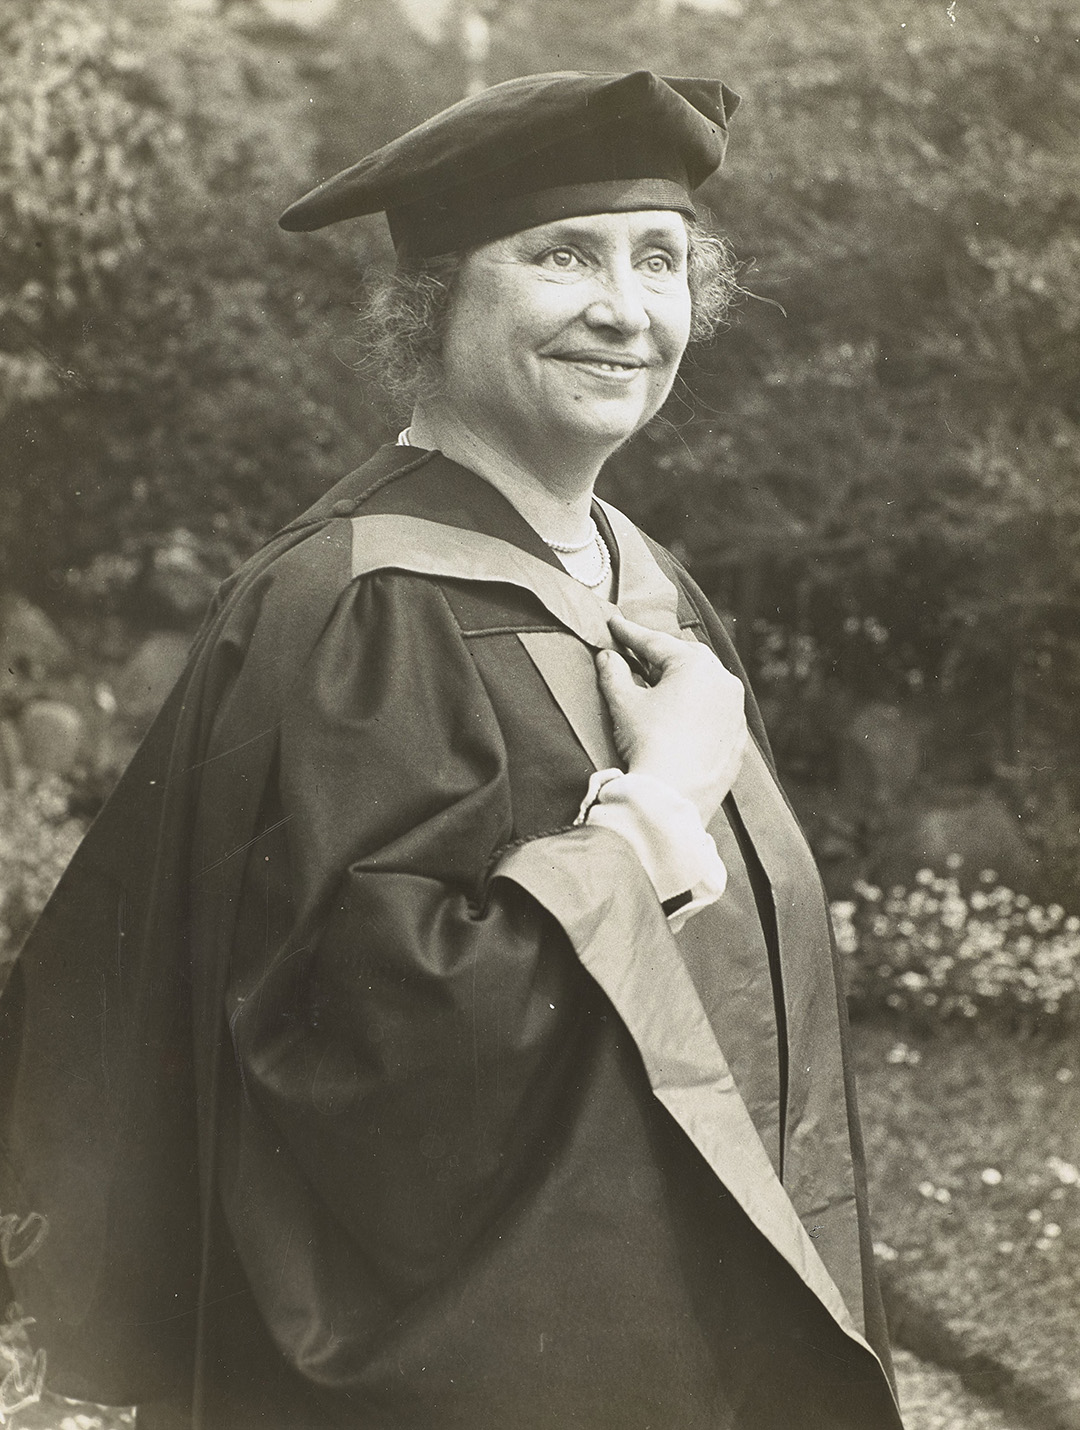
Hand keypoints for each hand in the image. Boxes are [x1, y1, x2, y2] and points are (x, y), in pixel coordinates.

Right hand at [596, 613, 747, 825]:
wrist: (672, 795)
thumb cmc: (650, 744)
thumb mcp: (624, 704)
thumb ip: (614, 674)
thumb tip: (607, 657)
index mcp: (696, 665)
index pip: (655, 642)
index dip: (630, 633)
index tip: (615, 624)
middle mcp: (723, 681)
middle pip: (686, 658)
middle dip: (661, 655)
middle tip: (637, 654)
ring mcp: (735, 711)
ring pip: (706, 684)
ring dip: (683, 681)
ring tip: (660, 685)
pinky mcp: (738, 738)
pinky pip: (717, 713)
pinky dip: (699, 709)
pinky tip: (682, 717)